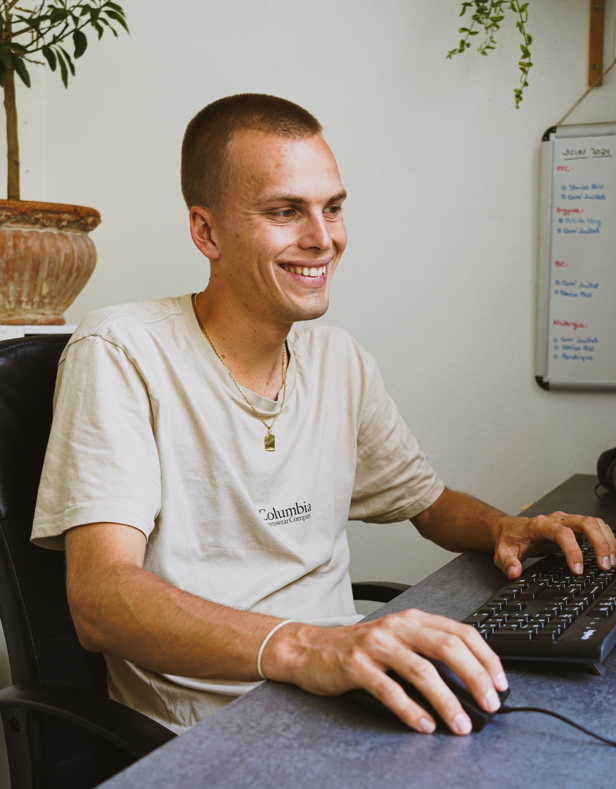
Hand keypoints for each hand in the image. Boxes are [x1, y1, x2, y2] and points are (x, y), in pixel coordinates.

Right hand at [261, 609, 507, 734]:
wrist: (310, 649)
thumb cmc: (360, 650)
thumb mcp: (399, 641)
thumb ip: (429, 653)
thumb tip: (472, 683)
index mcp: (413, 619)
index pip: (461, 632)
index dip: (486, 658)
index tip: (501, 683)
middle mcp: (397, 627)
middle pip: (447, 647)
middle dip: (475, 677)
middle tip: (490, 703)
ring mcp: (376, 645)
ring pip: (421, 671)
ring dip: (447, 700)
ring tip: (461, 724)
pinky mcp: (356, 666)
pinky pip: (389, 690)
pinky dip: (410, 710)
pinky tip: (424, 725)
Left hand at [494, 511, 615, 579]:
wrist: (511, 529)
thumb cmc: (510, 540)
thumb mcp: (502, 553)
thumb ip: (507, 563)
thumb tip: (515, 573)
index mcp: (539, 524)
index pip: (561, 533)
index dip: (573, 550)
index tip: (577, 570)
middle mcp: (556, 519)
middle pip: (585, 522)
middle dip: (599, 543)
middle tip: (605, 566)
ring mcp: (568, 521)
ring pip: (594, 523)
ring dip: (607, 541)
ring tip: (611, 563)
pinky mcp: (575, 527)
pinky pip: (596, 527)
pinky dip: (607, 538)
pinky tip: (611, 553)